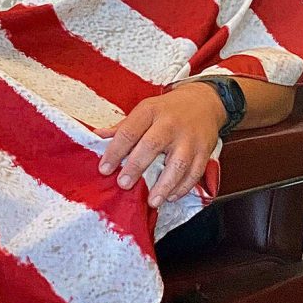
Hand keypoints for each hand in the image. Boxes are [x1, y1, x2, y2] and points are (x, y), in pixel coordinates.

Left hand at [95, 83, 225, 208]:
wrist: (203, 102)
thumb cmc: (167, 110)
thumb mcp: (144, 110)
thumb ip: (123, 127)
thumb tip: (97, 137)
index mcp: (150, 111)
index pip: (129, 131)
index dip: (115, 151)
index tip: (104, 169)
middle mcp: (170, 123)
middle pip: (152, 145)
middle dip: (136, 167)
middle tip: (124, 184)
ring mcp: (189, 138)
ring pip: (178, 163)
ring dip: (164, 185)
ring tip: (152, 201)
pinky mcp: (204, 151)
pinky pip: (195, 172)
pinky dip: (183, 187)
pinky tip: (171, 196)